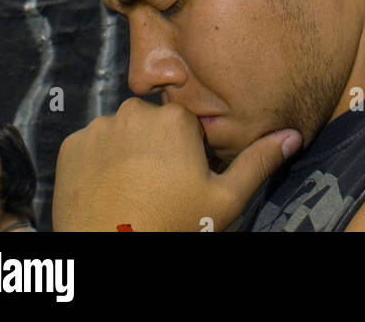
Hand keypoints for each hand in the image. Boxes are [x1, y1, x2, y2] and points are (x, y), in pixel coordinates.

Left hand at [52, 98, 301, 231]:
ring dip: (126, 153)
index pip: (186, 125)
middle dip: (156, 148)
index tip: (183, 181)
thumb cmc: (172, 227)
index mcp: (175, 119)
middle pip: (152, 124)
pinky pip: (90, 145)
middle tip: (158, 189)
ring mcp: (98, 127)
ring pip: (121, 132)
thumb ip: (258, 162)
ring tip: (131, 192)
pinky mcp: (70, 146)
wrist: (111, 253)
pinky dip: (97, 163)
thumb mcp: (224, 200)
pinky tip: (106, 191)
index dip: (188, 153)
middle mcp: (135, 111)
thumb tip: (293, 135)